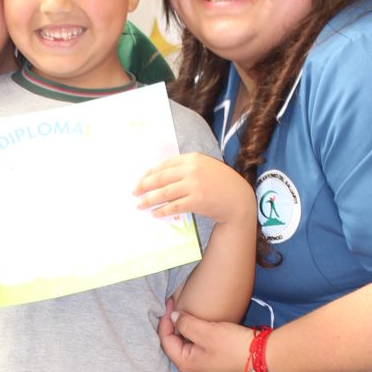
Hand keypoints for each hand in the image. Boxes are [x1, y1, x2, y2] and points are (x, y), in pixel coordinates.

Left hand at [135, 151, 255, 225]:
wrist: (238, 199)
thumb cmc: (220, 184)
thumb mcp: (204, 168)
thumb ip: (186, 169)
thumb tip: (160, 177)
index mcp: (193, 158)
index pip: (165, 164)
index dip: (150, 173)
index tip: (141, 179)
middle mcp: (192, 169)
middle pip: (161, 178)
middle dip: (144, 185)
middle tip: (134, 192)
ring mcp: (194, 185)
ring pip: (164, 193)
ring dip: (149, 200)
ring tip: (140, 205)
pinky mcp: (197, 200)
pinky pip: (174, 206)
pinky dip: (162, 211)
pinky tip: (155, 214)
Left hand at [158, 299, 250, 371]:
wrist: (262, 357)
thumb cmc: (234, 345)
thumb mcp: (207, 331)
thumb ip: (186, 323)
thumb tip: (174, 316)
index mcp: (185, 363)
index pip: (166, 340)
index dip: (165, 320)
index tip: (170, 303)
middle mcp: (191, 369)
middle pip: (173, 344)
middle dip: (172, 325)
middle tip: (174, 306)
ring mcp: (203, 367)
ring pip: (185, 346)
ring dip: (183, 330)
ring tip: (184, 313)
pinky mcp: (213, 362)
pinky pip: (196, 347)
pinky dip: (193, 335)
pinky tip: (198, 325)